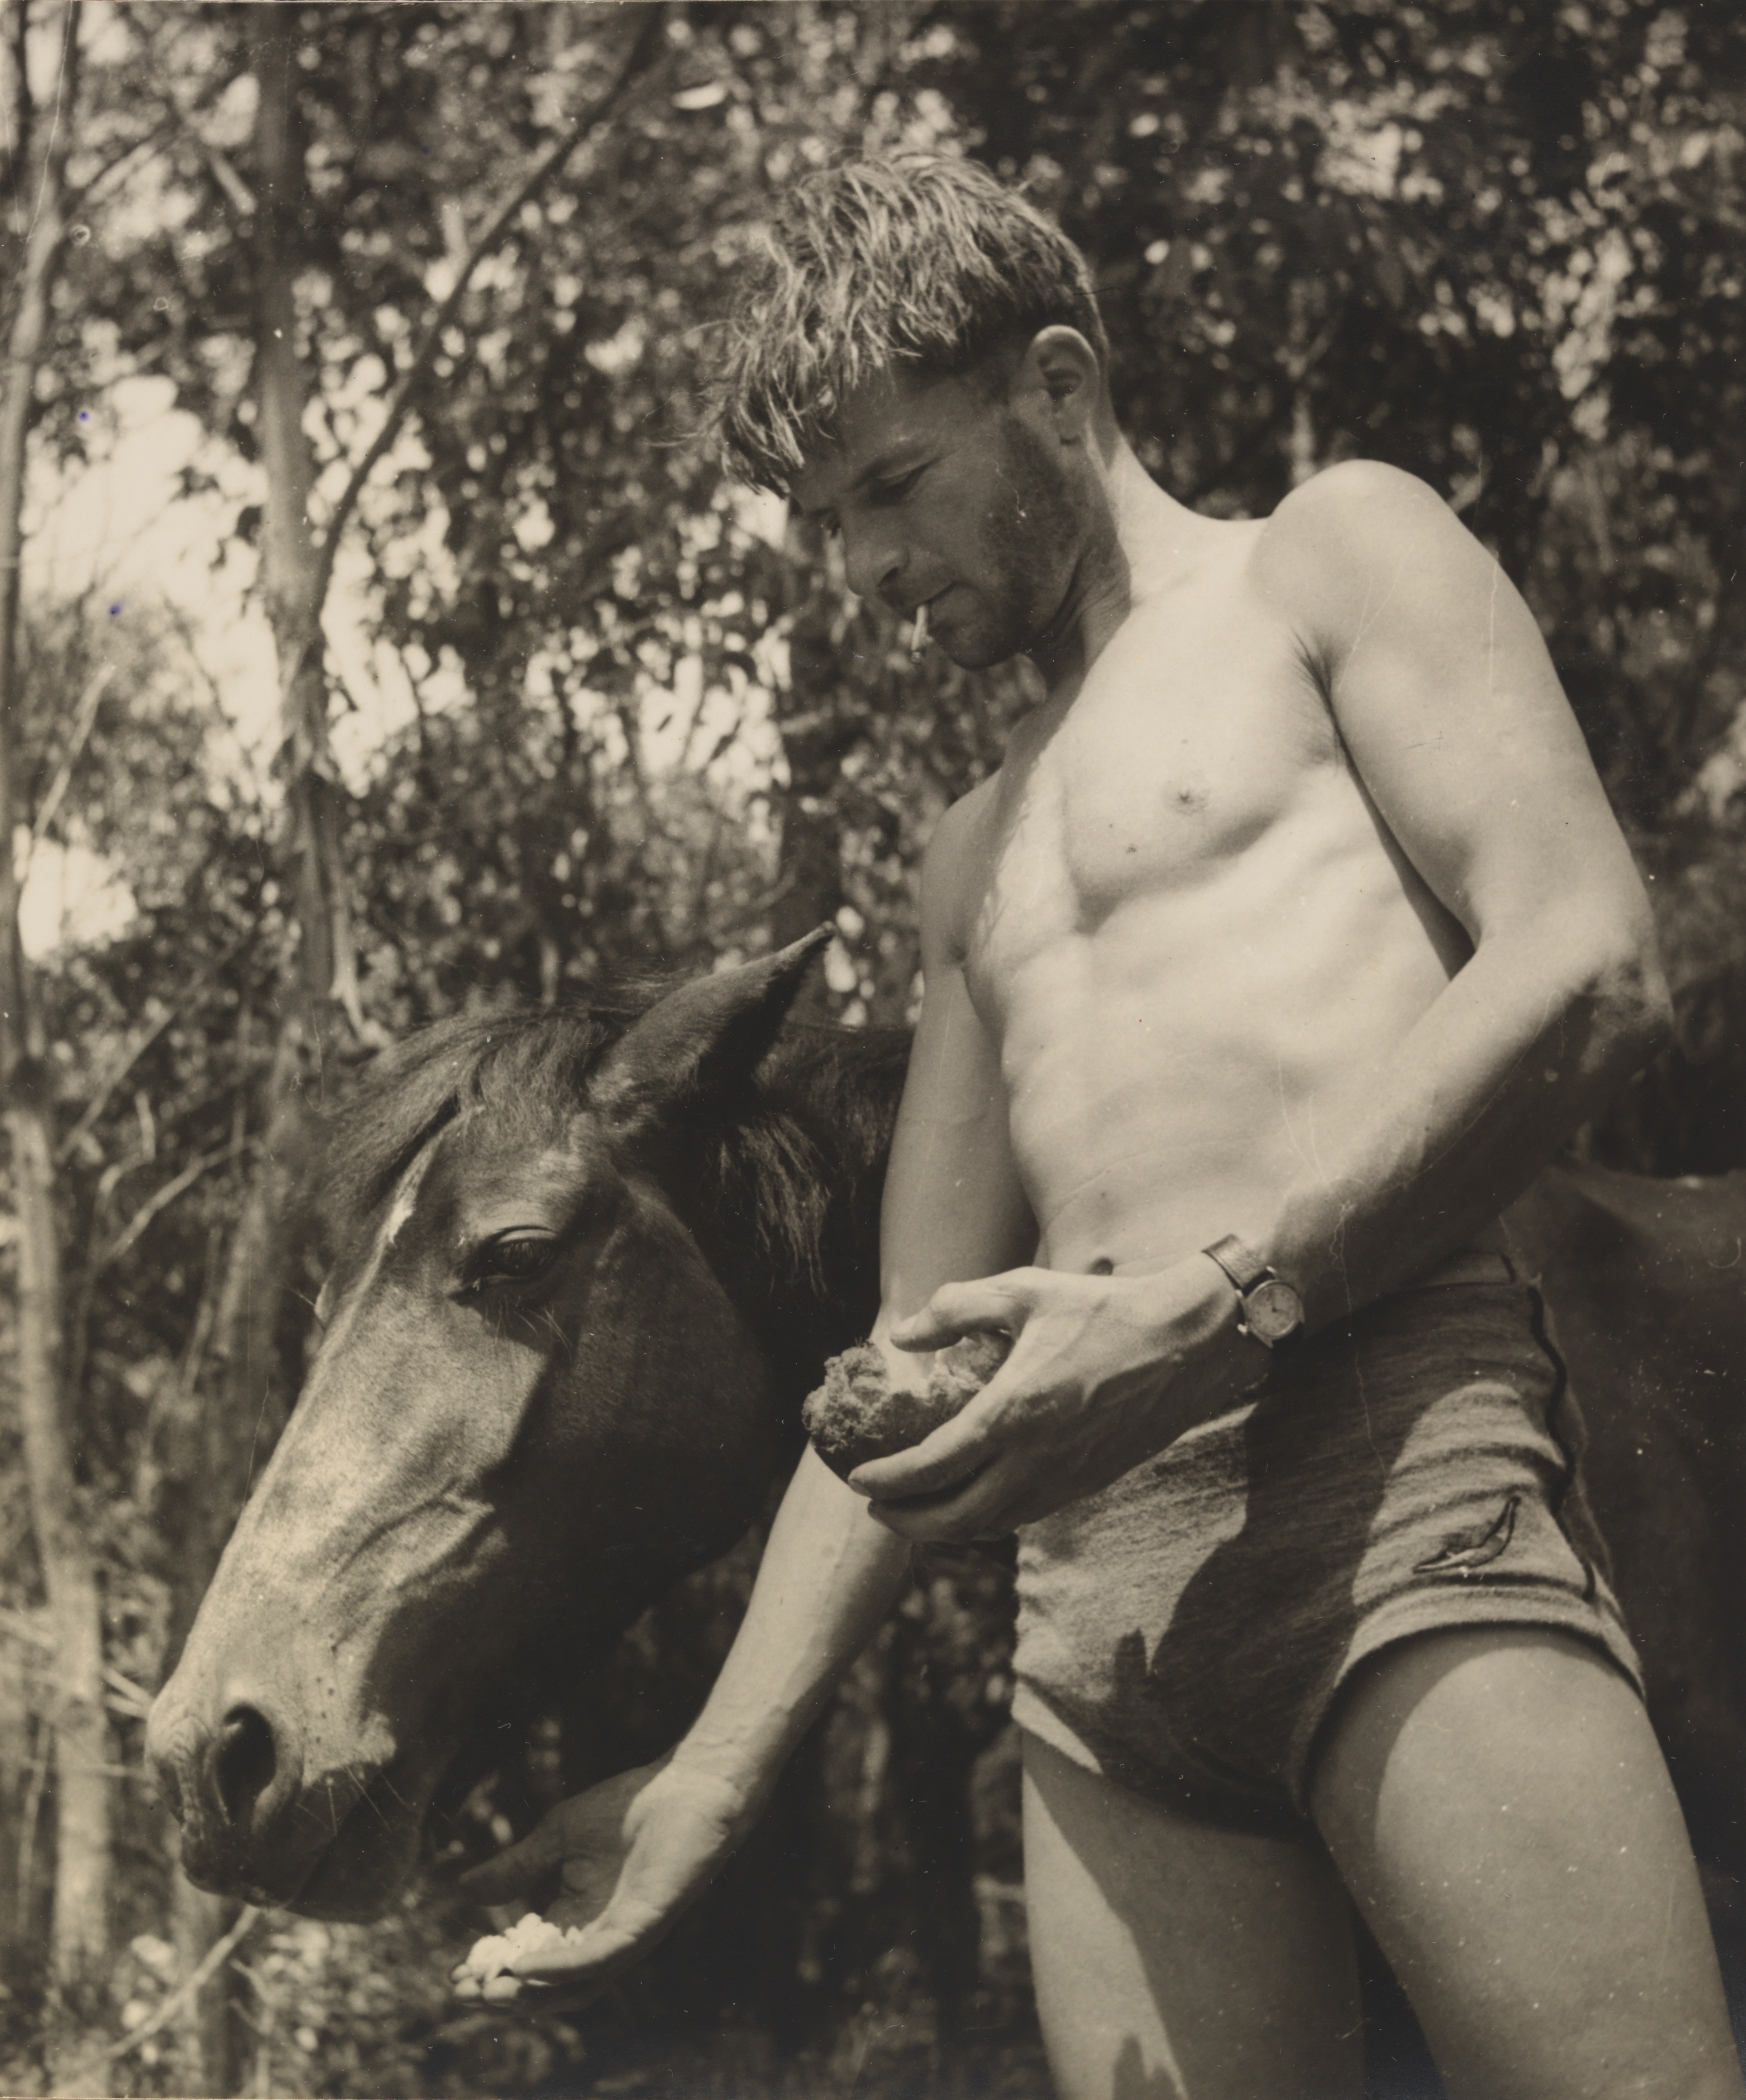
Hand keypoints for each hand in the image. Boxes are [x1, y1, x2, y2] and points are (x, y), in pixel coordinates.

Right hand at [451, 1755, 754, 2002]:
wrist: (685, 1788)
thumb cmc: (627, 1808)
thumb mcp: (557, 1837)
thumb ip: (517, 1867)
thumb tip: (463, 1890)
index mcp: (577, 1918)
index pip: (529, 1958)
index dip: (493, 1971)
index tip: (454, 1975)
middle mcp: (599, 1937)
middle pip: (547, 1984)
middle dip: (504, 1994)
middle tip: (463, 1993)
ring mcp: (623, 1935)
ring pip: (574, 1985)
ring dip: (530, 1995)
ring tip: (491, 1992)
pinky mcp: (644, 1925)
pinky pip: (600, 1959)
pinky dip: (564, 1968)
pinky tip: (529, 1966)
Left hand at [847, 1255, 1254, 1539]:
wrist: (1187, 1342)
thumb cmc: (1102, 1309)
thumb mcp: (1024, 1290)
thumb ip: (956, 1308)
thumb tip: (901, 1335)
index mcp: (1014, 1412)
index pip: (933, 1465)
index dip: (888, 1479)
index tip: (857, 1478)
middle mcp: (1038, 1458)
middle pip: (957, 1517)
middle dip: (908, 1522)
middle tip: (876, 1511)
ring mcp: (1067, 1478)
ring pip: (992, 1525)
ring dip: (946, 1529)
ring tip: (915, 1512)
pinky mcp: (1089, 1483)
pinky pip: (1025, 1516)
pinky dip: (988, 1520)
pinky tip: (973, 1500)